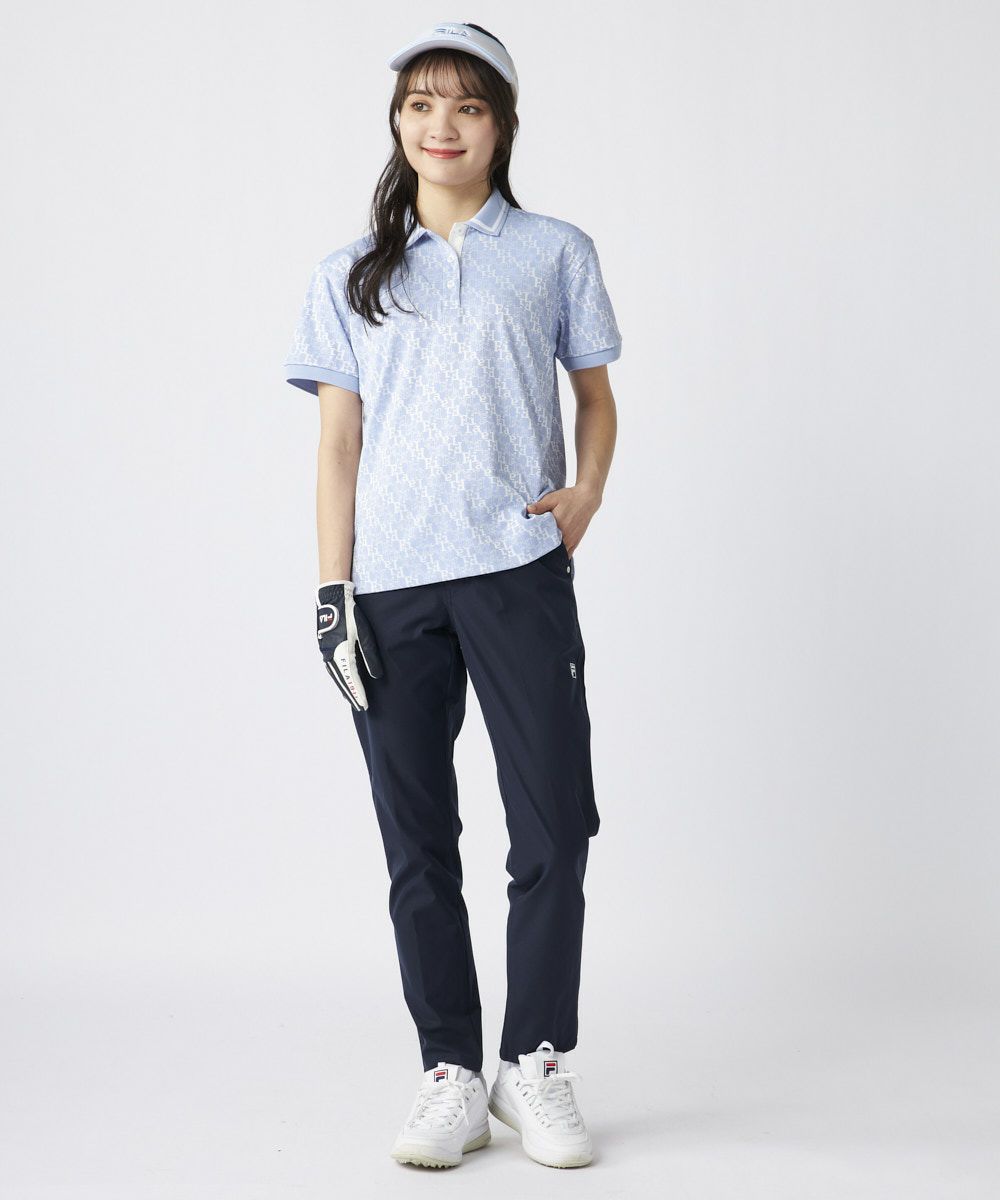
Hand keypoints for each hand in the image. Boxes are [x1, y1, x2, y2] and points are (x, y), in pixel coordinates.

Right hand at [316, 580, 383, 710]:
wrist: (332, 599)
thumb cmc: (351, 615)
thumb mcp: (364, 634)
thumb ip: (370, 656)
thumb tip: (376, 676)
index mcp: (342, 654)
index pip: (352, 680)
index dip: (359, 693)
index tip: (364, 705)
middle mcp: (331, 656)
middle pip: (342, 681)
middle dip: (352, 695)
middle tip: (360, 707)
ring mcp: (326, 652)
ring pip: (336, 676)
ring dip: (344, 688)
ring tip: (351, 699)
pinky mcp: (325, 647)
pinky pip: (332, 669)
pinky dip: (338, 678)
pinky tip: (342, 681)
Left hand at [525, 482, 601, 556]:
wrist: (587, 499)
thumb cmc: (569, 498)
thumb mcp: (553, 498)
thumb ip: (540, 506)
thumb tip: (527, 510)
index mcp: (557, 526)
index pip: (542, 540)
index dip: (535, 544)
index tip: (528, 544)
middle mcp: (565, 536)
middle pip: (550, 550)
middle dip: (542, 550)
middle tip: (534, 549)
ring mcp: (571, 540)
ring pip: (559, 554)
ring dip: (552, 553)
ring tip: (544, 552)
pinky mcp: (576, 541)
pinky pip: (567, 554)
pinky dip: (561, 555)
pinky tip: (554, 554)